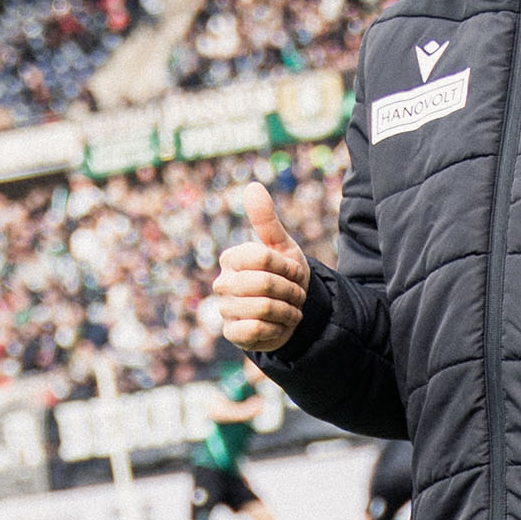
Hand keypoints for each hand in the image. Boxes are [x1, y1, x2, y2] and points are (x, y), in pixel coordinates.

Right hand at [214, 182, 310, 351]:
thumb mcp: (282, 245)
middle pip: (265, 283)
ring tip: (291, 309)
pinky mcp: (232, 332)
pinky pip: (257, 329)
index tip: (295, 271)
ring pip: (264, 307)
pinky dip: (278, 327)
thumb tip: (252, 186)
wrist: (290, 311)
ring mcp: (225, 309)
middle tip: (297, 293)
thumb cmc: (285, 275)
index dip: (288, 267)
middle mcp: (223, 283)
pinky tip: (279, 325)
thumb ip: (266, 219)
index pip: (264, 258)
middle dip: (292, 290)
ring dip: (289, 310)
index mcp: (232, 258)